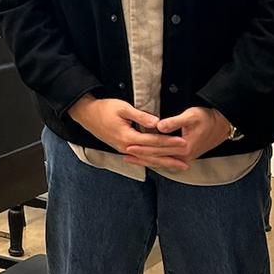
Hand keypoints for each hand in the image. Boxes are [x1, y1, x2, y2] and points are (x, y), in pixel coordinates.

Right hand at [68, 95, 186, 161]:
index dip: (170, 142)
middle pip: (152, 155)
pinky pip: (141, 158)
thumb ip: (140, 116)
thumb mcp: (123, 108)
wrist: (87, 115)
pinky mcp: (122, 148)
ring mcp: (123, 149)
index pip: (154, 142)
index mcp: (128, 137)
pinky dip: (152, 161)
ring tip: (178, 165)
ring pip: (147, 159)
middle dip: (171, 157)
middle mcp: (126, 147)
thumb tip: (157, 122)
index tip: (183, 143)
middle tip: (187, 160)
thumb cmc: (104, 109)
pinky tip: (160, 163)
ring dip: (163, 163)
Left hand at [124, 106, 229, 171]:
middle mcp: (183, 156)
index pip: (157, 149)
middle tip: (124, 154)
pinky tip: (146, 160)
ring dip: (145, 160)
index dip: (142, 147)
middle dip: (140, 156)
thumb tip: (158, 126)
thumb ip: (174, 122)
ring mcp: (185, 158)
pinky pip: (167, 160)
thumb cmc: (207, 118)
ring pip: (161, 161)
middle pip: (157, 158)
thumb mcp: (191, 116)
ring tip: (130, 159)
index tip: (128, 146)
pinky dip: (155, 160)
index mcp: (183, 147)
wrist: (222, 125)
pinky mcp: (186, 156)